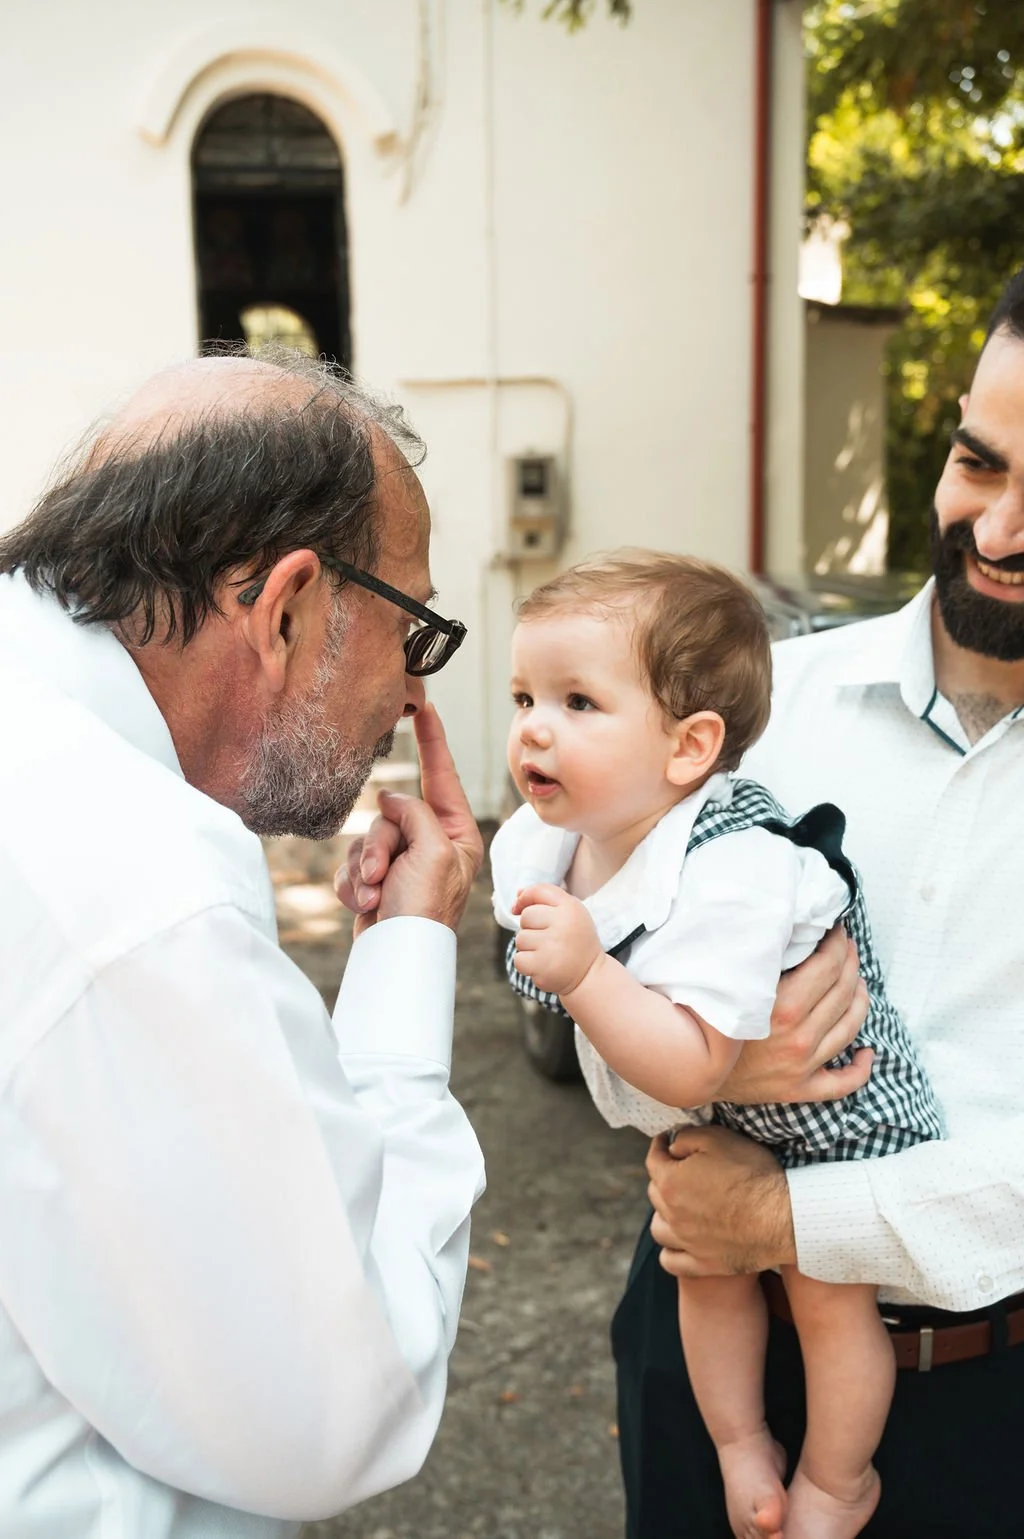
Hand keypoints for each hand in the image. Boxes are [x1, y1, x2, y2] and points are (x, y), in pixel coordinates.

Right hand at [334, 705, 482, 935]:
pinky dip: (352, 882)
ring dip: (363, 867)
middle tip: (382, 873)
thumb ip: (414, 814)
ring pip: (366, 838)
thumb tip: (390, 804)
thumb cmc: (426, 909)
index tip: (425, 707)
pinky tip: (364, 903)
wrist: (397, 956)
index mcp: (457, 834)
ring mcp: (402, 862)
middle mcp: (431, 844)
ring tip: (374, 894)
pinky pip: (352, 862)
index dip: (433, 741)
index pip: (442, 777)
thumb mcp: (432, 851)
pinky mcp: (376, 880)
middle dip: (379, 843)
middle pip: (391, 813)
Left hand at [510, 884, 601, 994]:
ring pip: (520, 939)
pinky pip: (519, 959)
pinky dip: (526, 964)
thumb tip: (518, 893)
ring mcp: (553, 946)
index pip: (537, 891)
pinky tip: (542, 965)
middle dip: (530, 927)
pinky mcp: (543, 967)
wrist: (590, 975)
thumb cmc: (575, 940)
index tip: (519, 908)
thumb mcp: (570, 912)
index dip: (524, 898)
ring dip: (528, 947)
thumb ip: (545, 899)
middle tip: (547, 938)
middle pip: (526, 916)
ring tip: (547, 953)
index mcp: (571, 907)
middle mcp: (563, 924)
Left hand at [647, 1126, 795, 1277]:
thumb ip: (687, 1137)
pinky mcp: (703, 1263)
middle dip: (664, 1176)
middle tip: (681, 1168)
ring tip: (677, 1205)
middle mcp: (672, 1214)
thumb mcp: (719, 1139)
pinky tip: (680, 1240)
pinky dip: (670, 1250)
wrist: (783, 1218)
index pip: (654, 1159)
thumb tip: (673, 1145)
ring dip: (664, 1213)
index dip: (661, 1145)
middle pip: (655, 1192)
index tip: (669, 1140)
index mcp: (671, 1182)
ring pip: (658, 1227)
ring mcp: (686, 1242)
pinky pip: (671, 1260)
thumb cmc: (753, 1175)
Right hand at [717, 925, 872, 1103]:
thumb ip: (760, 958)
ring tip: (857, 982)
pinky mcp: (798, 1089)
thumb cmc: (702, 1016)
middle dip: (850, 962)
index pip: (828, 966)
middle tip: (847, 947)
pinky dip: (861, 1068)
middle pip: (843, 992)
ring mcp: (802, 1067)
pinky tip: (867, 1052)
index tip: (836, 930)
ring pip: (850, 1028)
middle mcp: (799, 1038)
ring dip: (860, 999)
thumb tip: (787, 928)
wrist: (685, 1066)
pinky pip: (842, 1083)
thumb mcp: (730, 981)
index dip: (838, 943)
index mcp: (783, 1007)